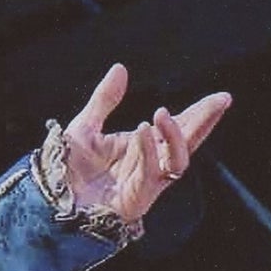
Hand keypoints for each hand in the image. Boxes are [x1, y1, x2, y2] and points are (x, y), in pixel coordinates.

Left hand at [61, 64, 231, 230]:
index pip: (178, 128)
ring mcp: (145, 184)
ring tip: (162, 113)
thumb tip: (121, 68)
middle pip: (187, 144)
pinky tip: (143, 129)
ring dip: (175, 136)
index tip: (218, 97)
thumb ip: (104, 100)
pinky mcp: (136, 199)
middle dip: (205, 122)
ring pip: (177, 161)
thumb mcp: (85, 127)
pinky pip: (151, 174)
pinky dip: (149, 151)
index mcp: (142, 147)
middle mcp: (149, 165)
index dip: (199, 113)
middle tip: (221, 100)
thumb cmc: (65, 171)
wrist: (49, 203)